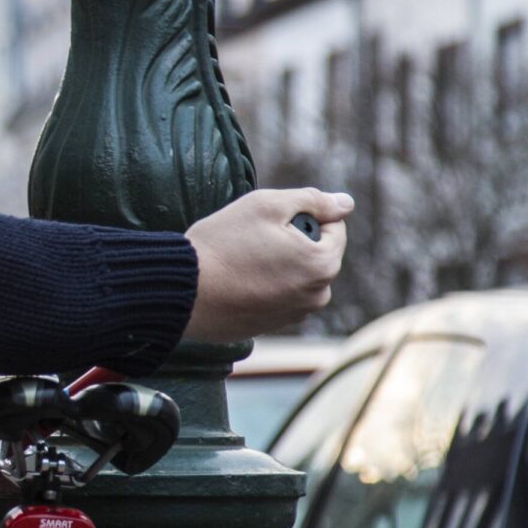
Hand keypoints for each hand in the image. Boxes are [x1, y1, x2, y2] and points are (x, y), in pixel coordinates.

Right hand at [182, 188, 351, 341]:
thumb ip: (314, 200)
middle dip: (292, 241)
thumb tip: (346, 203)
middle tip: (251, 240)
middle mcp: (316, 296)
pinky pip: (276, 296)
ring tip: (241, 262)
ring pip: (296, 275)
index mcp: (323, 264)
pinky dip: (262, 285)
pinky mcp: (269, 327)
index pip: (333, 226)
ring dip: (277, 264)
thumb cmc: (223, 244)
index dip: (301, 215)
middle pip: (315, 253)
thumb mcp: (267, 205)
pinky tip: (234, 281)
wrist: (181, 291)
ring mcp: (293, 316)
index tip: (268, 222)